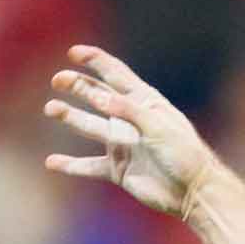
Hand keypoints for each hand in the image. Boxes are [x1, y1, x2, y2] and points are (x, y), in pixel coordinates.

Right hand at [43, 45, 216, 215]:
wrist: (193, 191)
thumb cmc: (183, 154)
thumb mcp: (158, 127)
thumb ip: (129, 111)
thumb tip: (99, 97)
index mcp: (145, 103)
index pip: (117, 75)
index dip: (96, 61)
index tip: (74, 52)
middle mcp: (131, 120)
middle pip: (98, 97)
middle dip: (78, 86)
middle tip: (57, 80)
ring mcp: (123, 144)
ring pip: (90, 126)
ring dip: (70, 116)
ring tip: (52, 108)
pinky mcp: (118, 169)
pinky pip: (89, 166)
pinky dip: (71, 165)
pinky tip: (51, 162)